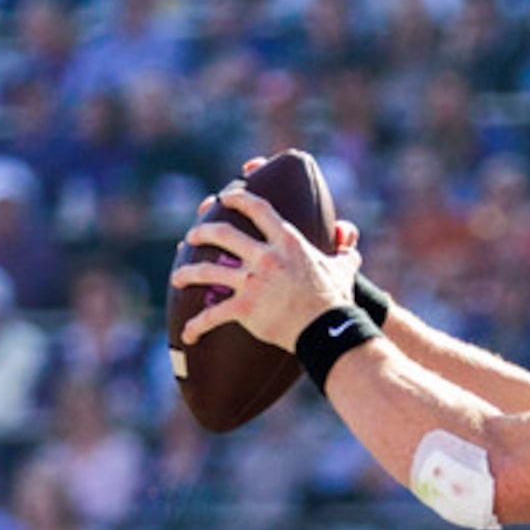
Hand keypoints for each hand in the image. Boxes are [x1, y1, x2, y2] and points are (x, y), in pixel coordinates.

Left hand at [170, 182, 359, 349]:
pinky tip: (189, 333)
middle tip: (192, 236)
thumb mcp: (342, 271)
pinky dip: (197, 325)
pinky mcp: (245, 307)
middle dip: (201, 232)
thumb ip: (343, 255)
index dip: (237, 198)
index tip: (225, 196)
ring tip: (179, 277)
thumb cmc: (337, 300)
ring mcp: (253, 282)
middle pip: (222, 234)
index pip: (257, 209)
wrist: (331, 329)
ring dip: (188, 272)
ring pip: (207, 270)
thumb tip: (350, 246)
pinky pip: (212, 315)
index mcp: (288, 242)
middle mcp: (266, 257)